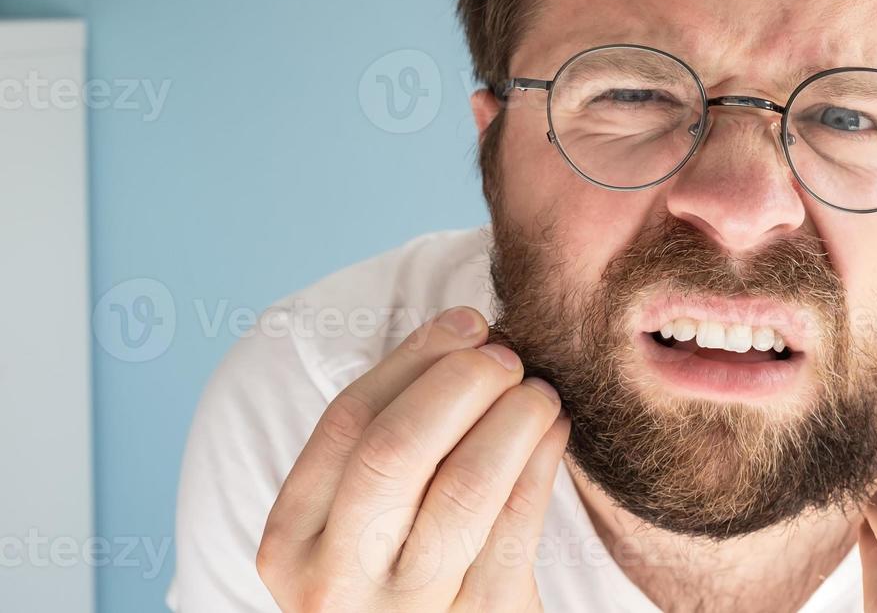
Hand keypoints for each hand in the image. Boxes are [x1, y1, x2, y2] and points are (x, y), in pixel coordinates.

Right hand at [256, 306, 568, 611]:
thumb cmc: (398, 568)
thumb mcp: (360, 519)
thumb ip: (389, 438)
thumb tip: (468, 332)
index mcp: (292, 542)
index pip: (346, 423)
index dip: (415, 359)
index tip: (467, 322)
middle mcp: (337, 583)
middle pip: (395, 449)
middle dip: (461, 382)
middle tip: (507, 355)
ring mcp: (409, 611)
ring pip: (465, 485)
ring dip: (513, 417)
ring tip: (538, 393)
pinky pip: (518, 523)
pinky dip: (542, 460)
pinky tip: (554, 432)